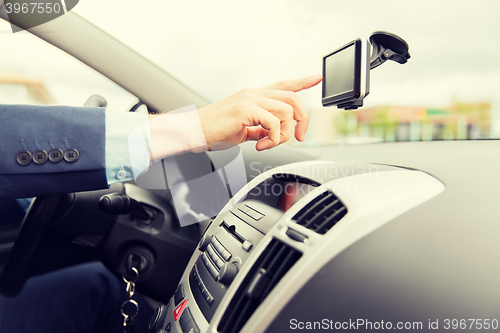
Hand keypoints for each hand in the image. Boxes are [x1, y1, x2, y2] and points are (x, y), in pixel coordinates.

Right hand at [197, 75, 321, 150]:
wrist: (194, 132)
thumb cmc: (213, 131)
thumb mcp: (242, 130)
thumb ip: (258, 129)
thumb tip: (271, 134)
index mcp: (253, 97)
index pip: (283, 85)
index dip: (302, 81)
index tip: (316, 78)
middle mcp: (253, 94)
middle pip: (292, 97)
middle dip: (302, 119)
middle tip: (299, 136)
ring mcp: (249, 99)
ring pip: (286, 110)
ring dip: (284, 134)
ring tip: (269, 144)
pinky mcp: (245, 109)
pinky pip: (273, 122)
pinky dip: (272, 138)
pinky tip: (260, 145)